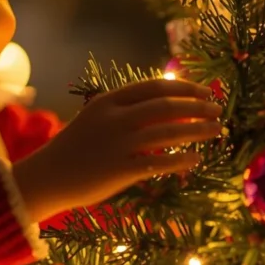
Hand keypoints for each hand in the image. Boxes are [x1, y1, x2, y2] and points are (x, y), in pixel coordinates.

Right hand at [12, 78, 221, 222]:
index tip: (204, 91)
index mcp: (108, 101)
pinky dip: (181, 159)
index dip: (183, 87)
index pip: (154, 87)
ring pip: (169, 132)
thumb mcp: (96, 119)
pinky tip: (195, 159)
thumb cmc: (75, 149)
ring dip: (198, 130)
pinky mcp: (121, 170)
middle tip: (218, 110)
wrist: (46, 177)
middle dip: (197, 107)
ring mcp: (118, 144)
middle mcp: (115, 118)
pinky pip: (160, 162)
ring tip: (216, 131)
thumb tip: (165, 106)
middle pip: (166, 106)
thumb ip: (125, 111)